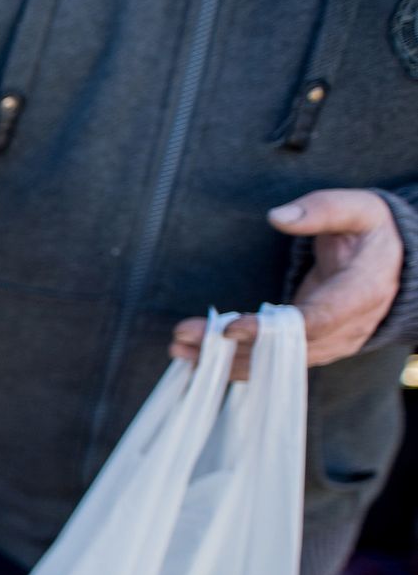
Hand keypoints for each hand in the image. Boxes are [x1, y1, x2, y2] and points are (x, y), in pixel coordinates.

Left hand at [170, 189, 403, 378]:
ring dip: (224, 361)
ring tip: (179, 351)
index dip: (271, 330)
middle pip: (284, 350)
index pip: (314, 321)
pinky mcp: (312, 349)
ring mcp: (329, 344)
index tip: (229, 327)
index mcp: (361, 293)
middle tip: (184, 337)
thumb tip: (279, 215)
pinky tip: (198, 361)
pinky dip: (235, 365)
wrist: (394, 263)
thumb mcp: (360, 209)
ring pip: (274, 364)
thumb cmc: (372, 231)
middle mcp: (346, 328)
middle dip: (231, 348)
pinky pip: (273, 365)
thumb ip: (323, 209)